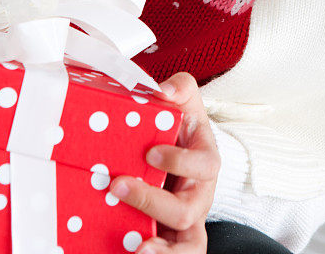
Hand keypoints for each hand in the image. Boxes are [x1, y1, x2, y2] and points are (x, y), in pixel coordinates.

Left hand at [109, 72, 220, 253]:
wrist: (173, 150)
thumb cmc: (180, 127)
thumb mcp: (185, 103)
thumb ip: (181, 88)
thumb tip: (165, 90)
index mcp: (205, 161)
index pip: (204, 165)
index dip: (180, 162)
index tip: (150, 152)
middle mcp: (198, 195)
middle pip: (189, 211)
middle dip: (153, 202)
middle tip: (119, 186)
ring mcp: (185, 220)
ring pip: (189, 247)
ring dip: (164, 251)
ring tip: (137, 249)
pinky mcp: (167, 236)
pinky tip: (129, 251)